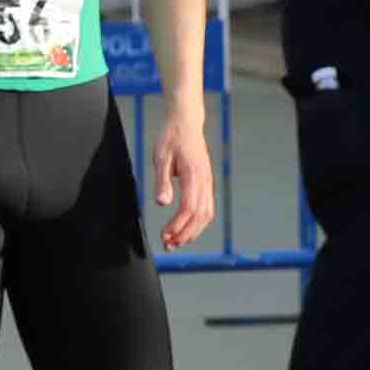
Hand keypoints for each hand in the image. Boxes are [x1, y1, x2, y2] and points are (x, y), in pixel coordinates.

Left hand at [151, 102, 215, 251]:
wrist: (186, 124)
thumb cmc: (171, 139)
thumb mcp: (161, 158)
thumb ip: (162, 181)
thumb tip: (162, 203)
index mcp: (194, 176)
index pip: (189, 208)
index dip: (178, 225)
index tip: (165, 235)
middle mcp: (205, 182)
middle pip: (201, 216)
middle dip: (186, 234)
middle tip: (169, 245)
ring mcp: (208, 183)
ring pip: (206, 214)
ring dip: (192, 231)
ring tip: (176, 242)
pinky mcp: (205, 183)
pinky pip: (206, 207)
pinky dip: (197, 222)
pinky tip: (186, 229)